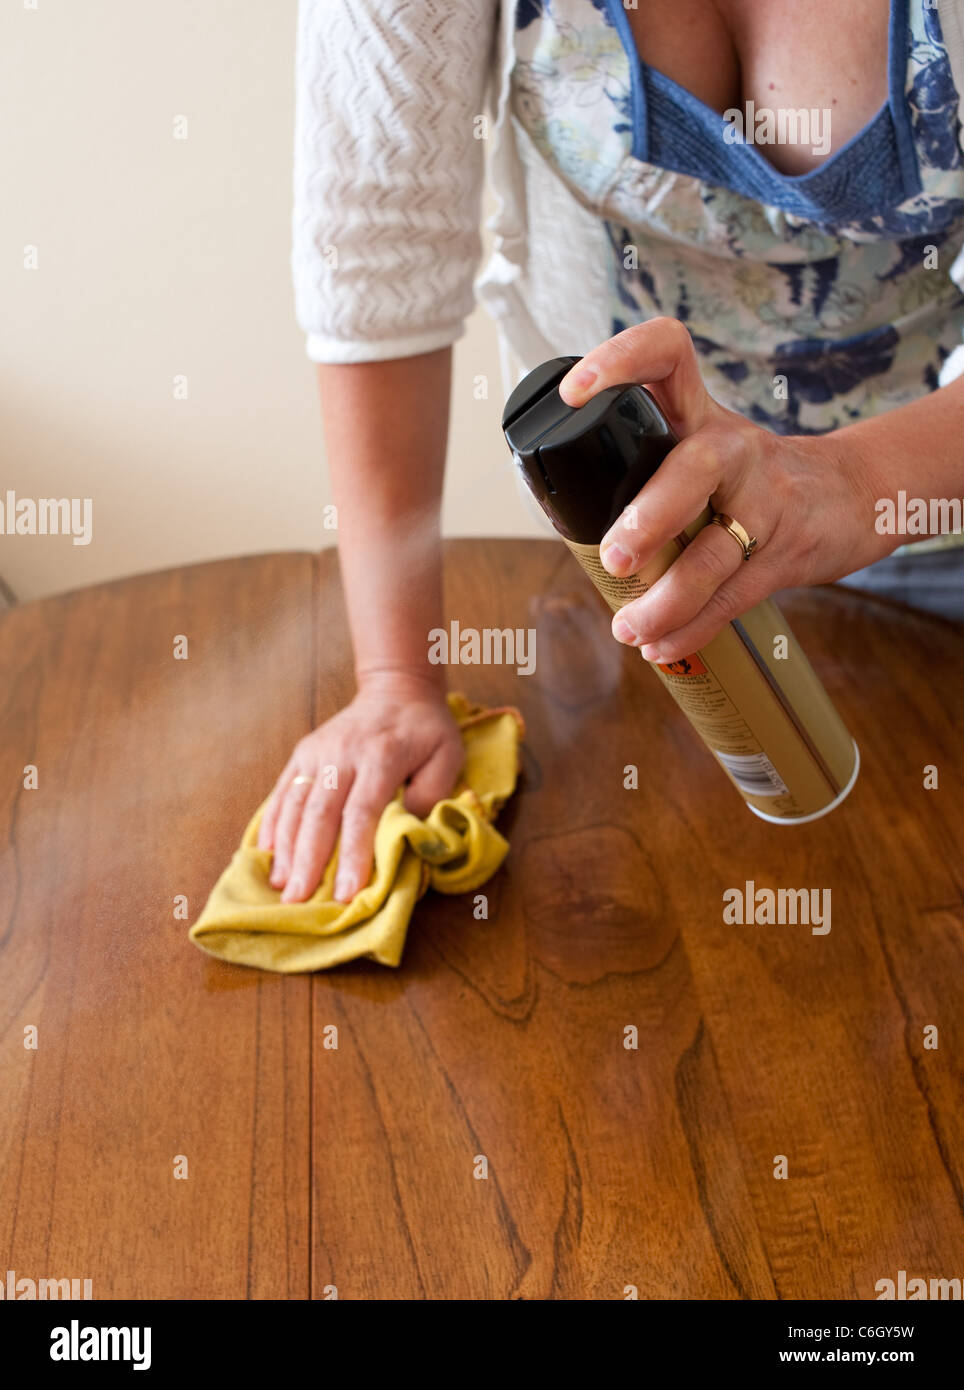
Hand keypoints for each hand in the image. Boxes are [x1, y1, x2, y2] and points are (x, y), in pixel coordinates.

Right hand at [256, 673, 463, 903]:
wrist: (396, 690)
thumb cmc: (426, 730)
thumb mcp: (447, 756)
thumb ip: (430, 794)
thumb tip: (405, 833)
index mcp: (381, 755)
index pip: (361, 812)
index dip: (352, 854)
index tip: (345, 893)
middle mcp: (342, 753)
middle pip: (320, 813)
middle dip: (308, 860)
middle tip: (299, 901)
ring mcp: (317, 752)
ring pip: (295, 804)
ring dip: (285, 848)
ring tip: (280, 886)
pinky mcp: (302, 753)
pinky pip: (282, 792)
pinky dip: (272, 824)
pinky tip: (266, 854)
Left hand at [558, 318, 887, 663]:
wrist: (854, 493)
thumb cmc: (754, 474)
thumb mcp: (708, 443)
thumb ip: (650, 462)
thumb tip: (565, 516)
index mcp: (700, 415)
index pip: (667, 354)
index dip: (621, 361)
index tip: (575, 392)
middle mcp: (733, 448)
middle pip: (694, 468)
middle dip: (651, 516)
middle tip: (615, 557)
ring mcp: (765, 501)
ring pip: (713, 552)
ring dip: (666, 599)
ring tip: (628, 628)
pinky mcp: (784, 553)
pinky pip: (732, 597)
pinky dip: (692, 628)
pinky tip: (661, 646)